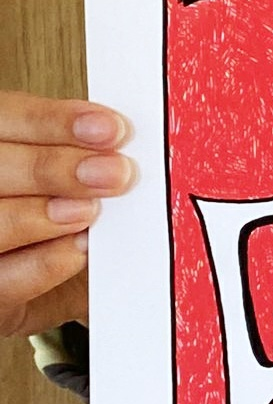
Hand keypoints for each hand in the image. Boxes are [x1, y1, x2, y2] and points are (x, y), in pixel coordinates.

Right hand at [0, 91, 134, 336]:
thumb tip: (130, 144)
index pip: (8, 117)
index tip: (112, 128)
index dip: (55, 120)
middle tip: (116, 174)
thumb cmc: (45, 230)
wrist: (24, 287)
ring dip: (44, 214)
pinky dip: (43, 262)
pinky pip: (3, 275)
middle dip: (56, 167)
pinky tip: (77, 248)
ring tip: (90, 213)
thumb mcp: (62, 184)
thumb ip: (83, 160)